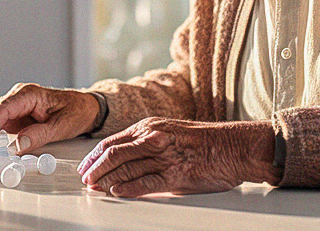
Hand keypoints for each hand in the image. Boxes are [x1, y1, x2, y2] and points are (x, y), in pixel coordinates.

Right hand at [0, 84, 98, 153]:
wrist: (86, 108)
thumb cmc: (77, 112)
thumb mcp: (61, 126)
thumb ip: (40, 135)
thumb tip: (18, 145)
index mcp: (29, 94)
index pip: (4, 107)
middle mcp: (19, 97)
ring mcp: (16, 106)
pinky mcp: (16, 117)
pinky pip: (0, 125)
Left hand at [77, 117, 279, 197]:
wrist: (235, 147)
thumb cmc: (208, 141)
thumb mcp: (173, 134)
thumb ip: (150, 144)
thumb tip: (129, 162)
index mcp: (151, 127)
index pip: (112, 141)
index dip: (94, 156)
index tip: (85, 167)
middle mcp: (154, 138)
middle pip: (113, 154)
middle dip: (94, 169)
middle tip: (85, 180)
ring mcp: (163, 156)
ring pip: (124, 168)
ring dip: (106, 179)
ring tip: (96, 188)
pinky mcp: (175, 174)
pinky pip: (144, 182)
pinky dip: (126, 188)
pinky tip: (116, 192)